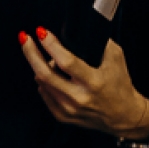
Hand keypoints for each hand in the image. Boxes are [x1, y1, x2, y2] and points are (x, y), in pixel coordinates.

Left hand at [21, 29, 148, 137]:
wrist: (123, 116)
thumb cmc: (120, 86)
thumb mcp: (116, 59)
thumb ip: (100, 44)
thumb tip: (79, 31)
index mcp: (94, 83)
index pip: (66, 62)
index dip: (51, 45)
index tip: (42, 32)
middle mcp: (79, 98)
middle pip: (45, 74)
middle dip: (31, 53)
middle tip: (25, 38)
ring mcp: (68, 109)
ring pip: (42, 83)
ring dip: (38, 66)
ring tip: (45, 57)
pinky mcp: (62, 116)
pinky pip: (44, 93)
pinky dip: (44, 81)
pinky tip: (51, 75)